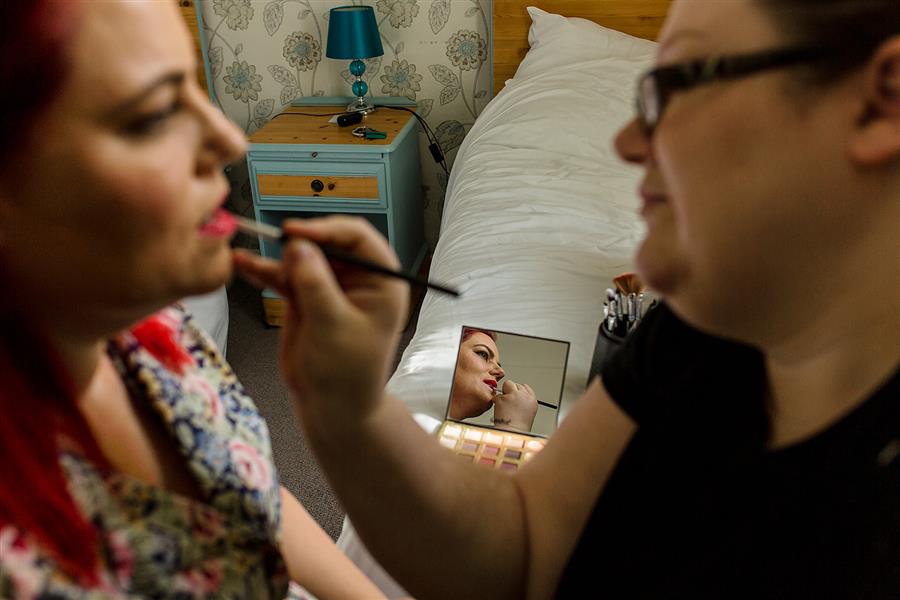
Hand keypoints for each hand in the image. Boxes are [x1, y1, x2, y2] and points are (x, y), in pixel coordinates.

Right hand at [232, 216, 408, 425]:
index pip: (358, 238)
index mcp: (381, 281)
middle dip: (300, 243)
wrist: (331, 407)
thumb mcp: (332, 326)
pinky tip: (243, 264)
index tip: (296, 232)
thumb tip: (298, 246)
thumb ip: (315, 284)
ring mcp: (330, 286)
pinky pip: (285, 277)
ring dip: (275, 256)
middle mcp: (358, 278)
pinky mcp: (306, 298)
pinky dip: (265, 271)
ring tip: (246, 257)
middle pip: (327, 242)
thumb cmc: (346, 372)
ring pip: (302, 258)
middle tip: (277, 251)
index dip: (327, 228)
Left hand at [492, 380, 537, 431]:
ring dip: (504, 393)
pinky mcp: (502, 398)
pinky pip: (497, 395)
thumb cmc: (519, 427)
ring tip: (504, 406)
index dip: (518, 391)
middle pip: (515, 384)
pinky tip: (500, 410)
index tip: (515, 396)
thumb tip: (516, 396)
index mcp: (532, 399)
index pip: (525, 386)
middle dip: (510, 390)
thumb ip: (523, 401)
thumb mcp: (528, 412)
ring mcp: (512, 396)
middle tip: (508, 402)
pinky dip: (496, 401)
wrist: (512, 434)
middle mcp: (524, 396)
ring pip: (506, 385)